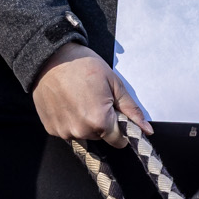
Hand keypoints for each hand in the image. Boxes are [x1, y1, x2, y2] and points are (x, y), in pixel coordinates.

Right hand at [32, 41, 151, 146]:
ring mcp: (63, 131)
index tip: (117, 115)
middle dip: (102, 122)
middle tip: (96, 99)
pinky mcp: (51, 129)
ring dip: (85, 123)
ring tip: (80, 99)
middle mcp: (80, 131)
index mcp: (99, 120)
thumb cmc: (83, 66)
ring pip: (84, 135)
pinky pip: (68, 131)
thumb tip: (147, 130)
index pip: (119, 141)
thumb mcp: (114, 83)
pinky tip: (68, 103)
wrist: (50, 57)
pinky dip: (70, 121)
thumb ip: (131, 109)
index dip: (122, 129)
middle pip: (101, 137)